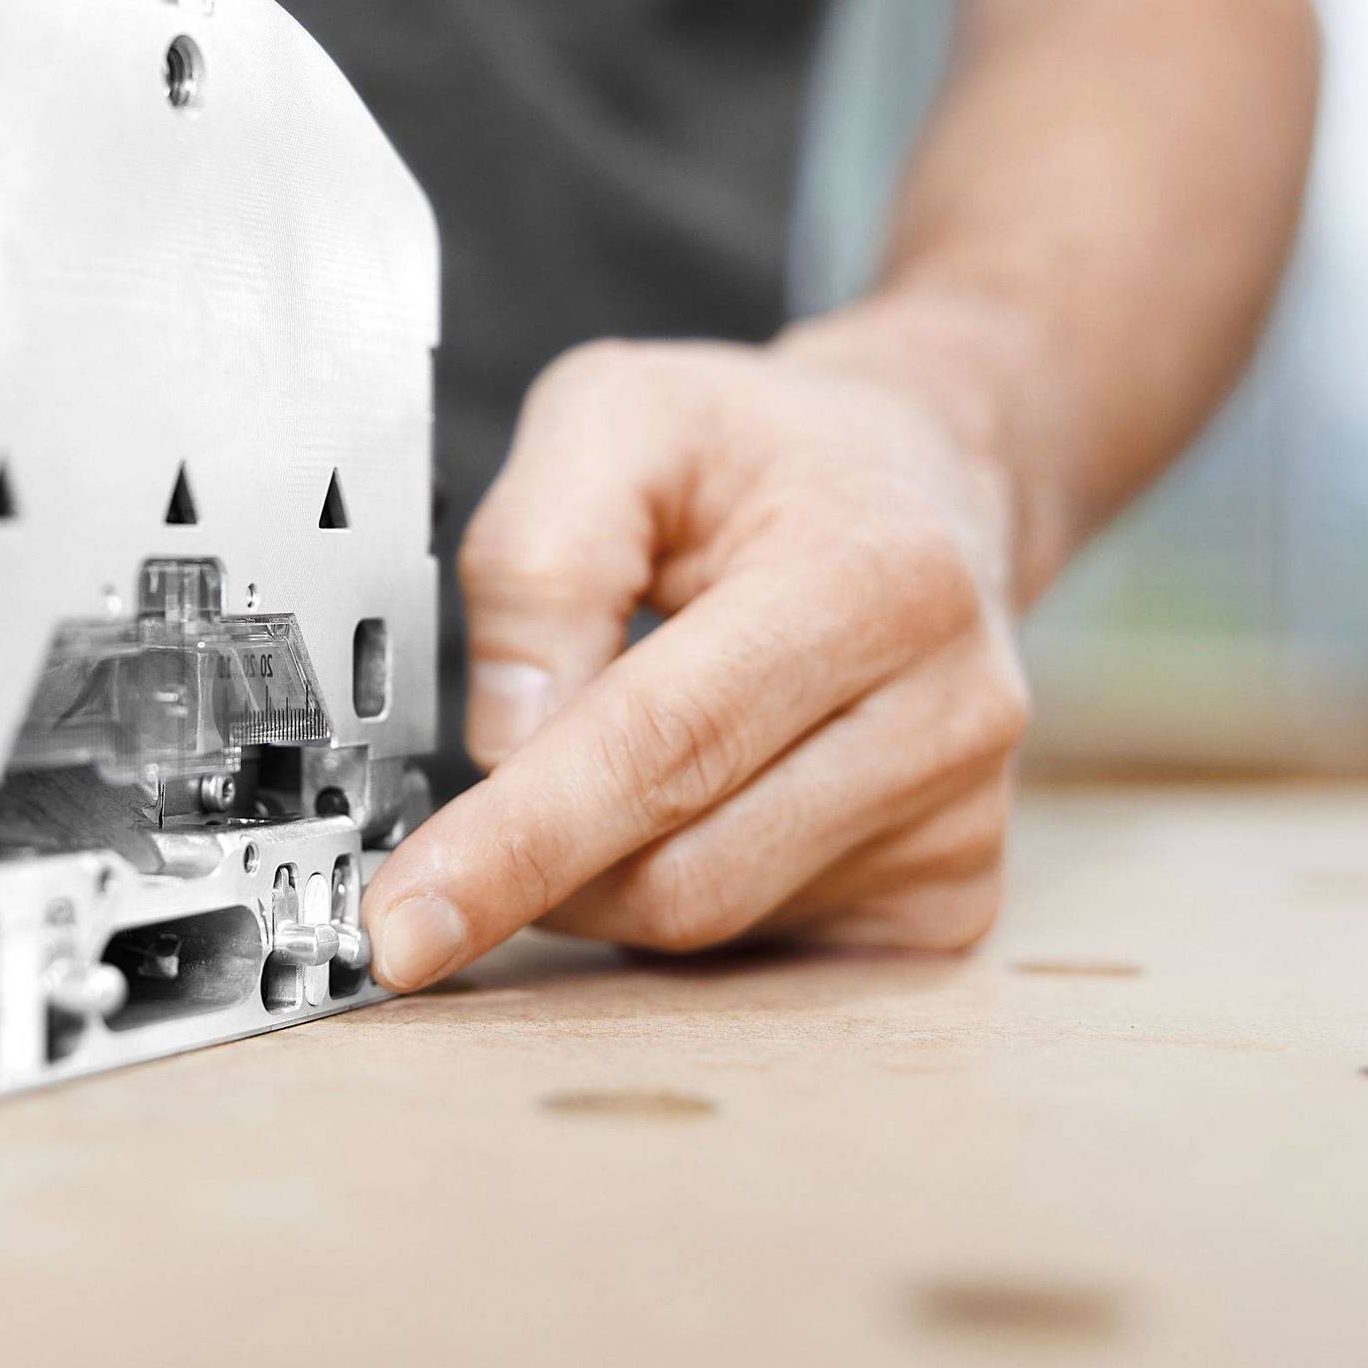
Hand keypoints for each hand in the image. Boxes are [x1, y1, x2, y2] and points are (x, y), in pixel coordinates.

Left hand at [364, 301, 1046, 987]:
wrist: (925, 477)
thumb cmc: (757, 453)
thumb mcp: (616, 416)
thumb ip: (536, 558)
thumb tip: (506, 737)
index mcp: (874, 574)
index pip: (661, 747)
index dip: (519, 845)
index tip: (404, 928)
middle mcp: (947, 709)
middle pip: (678, 872)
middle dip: (542, 861)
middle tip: (489, 793)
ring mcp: (962, 820)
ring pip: (707, 927)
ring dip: (610, 871)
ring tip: (634, 741)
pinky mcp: (951, 894)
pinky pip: (758, 951)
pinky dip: (685, 891)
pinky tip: (712, 792)